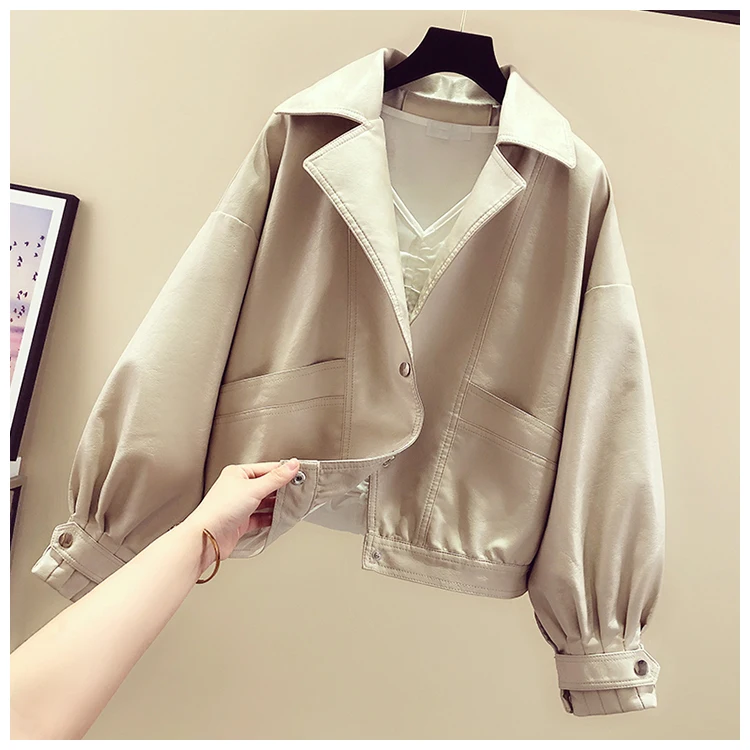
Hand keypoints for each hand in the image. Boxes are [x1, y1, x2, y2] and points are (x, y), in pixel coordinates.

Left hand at [180, 458, 300, 569]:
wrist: (207, 537)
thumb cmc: (220, 510)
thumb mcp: (254, 489)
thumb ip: (276, 478)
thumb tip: (292, 465)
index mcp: (238, 474)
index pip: (267, 469)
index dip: (283, 471)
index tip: (300, 474)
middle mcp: (238, 488)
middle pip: (267, 486)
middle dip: (282, 489)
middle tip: (299, 490)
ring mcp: (240, 505)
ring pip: (265, 502)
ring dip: (277, 504)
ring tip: (292, 505)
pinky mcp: (241, 521)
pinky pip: (261, 517)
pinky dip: (271, 518)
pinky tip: (280, 518)